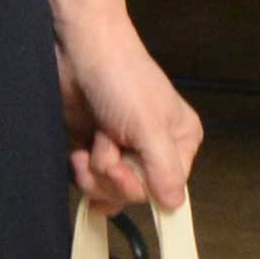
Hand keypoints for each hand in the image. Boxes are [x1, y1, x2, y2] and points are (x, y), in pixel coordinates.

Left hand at [57, 22, 202, 216]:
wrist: (80, 51)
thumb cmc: (122, 81)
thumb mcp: (150, 127)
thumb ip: (164, 170)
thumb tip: (174, 206)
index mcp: (181, 142)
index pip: (167, 190)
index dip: (141, 187)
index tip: (122, 170)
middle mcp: (155, 150)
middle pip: (136, 194)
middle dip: (113, 175)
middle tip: (105, 144)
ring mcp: (123, 151)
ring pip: (110, 192)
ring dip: (94, 172)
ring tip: (94, 140)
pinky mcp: (95, 150)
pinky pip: (90, 183)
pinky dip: (81, 172)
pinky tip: (78, 152)